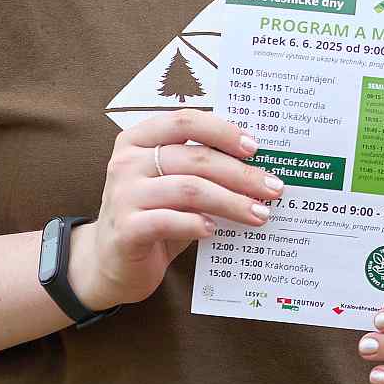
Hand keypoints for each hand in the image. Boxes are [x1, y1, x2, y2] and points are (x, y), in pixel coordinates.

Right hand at [73, 111, 280, 308]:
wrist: (110, 262)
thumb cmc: (152, 215)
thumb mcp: (172, 184)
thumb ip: (200, 168)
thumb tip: (257, 164)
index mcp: (138, 139)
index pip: (185, 121)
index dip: (223, 131)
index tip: (255, 147)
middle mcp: (127, 162)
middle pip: (195, 158)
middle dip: (241, 173)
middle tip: (273, 188)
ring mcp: (123, 195)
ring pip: (189, 189)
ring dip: (231, 202)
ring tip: (259, 213)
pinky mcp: (126, 229)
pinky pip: (169, 221)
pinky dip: (197, 224)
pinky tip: (215, 230)